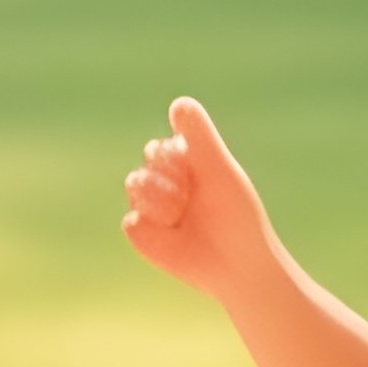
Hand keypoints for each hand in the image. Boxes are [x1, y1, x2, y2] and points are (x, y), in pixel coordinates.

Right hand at [122, 97, 273, 299]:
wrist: (236, 264)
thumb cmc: (236, 216)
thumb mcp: (219, 170)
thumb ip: (200, 136)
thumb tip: (178, 103)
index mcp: (185, 159)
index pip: (163, 143)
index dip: (176, 158)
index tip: (199, 175)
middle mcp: (166, 179)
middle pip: (147, 159)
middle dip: (169, 177)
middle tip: (191, 197)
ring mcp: (151, 206)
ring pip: (134, 184)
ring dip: (161, 201)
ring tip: (181, 215)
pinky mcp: (142, 233)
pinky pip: (131, 221)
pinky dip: (152, 229)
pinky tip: (173, 237)